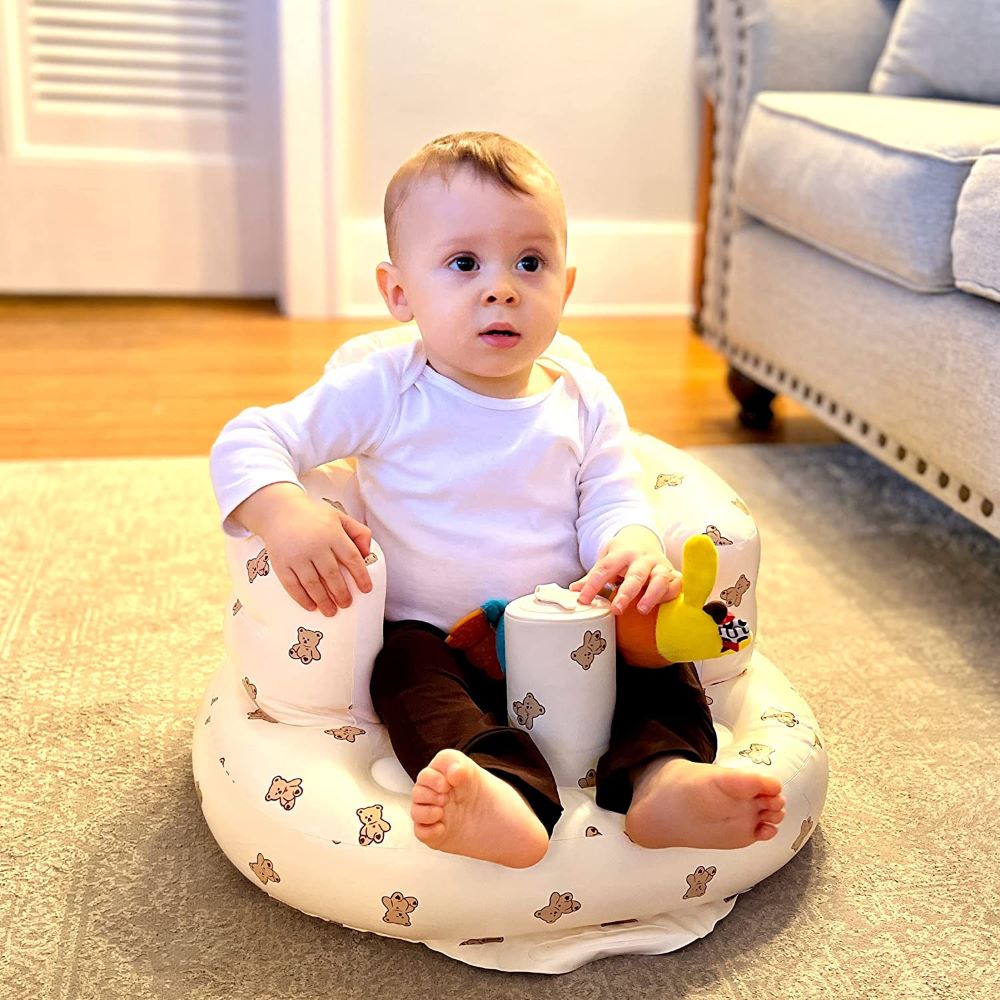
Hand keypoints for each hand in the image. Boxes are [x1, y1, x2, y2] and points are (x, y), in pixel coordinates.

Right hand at [259, 494, 373, 616]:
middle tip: (347, 604)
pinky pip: (292, 585)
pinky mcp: (281, 563)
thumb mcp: (340, 517)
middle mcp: (315, 545)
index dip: (361, 576)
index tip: (366, 589)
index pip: (352, 558)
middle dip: (341, 593)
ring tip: (331, 611)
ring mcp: (297, 555)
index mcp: (332, 534)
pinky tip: (311, 606)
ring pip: (313, 584)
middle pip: (332, 575)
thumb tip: (368, 553)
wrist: (279, 511)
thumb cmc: (313, 516)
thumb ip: (358, 532)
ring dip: (323, 601)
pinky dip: (302, 599)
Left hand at [570, 525, 680, 615]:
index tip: (583, 600)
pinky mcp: (672, 574)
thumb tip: (574, 590)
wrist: (643, 538)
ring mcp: (659, 565)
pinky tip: (662, 605)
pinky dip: (670, 594)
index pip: (605, 568)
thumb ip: (592, 576)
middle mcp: (642, 558)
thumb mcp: (605, 559)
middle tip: (616, 609)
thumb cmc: (622, 555)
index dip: (593, 584)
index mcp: (621, 553)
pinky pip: (676, 584)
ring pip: (659, 579)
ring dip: (652, 594)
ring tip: (641, 609)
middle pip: (635, 575)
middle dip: (626, 593)